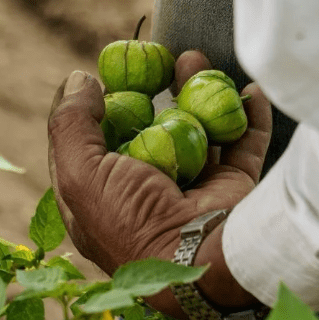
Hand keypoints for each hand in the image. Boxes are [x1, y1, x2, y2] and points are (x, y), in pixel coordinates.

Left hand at [47, 50, 271, 315]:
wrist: (199, 260)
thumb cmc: (131, 219)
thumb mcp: (79, 173)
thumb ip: (70, 125)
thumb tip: (77, 81)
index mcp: (103, 200)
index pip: (94, 146)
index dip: (98, 109)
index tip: (106, 74)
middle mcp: (145, 197)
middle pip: (148, 132)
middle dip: (152, 91)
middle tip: (157, 59)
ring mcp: (190, 194)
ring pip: (195, 133)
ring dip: (197, 94)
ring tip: (195, 60)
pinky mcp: (231, 191)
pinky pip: (242, 147)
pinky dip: (248, 119)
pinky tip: (248, 91)